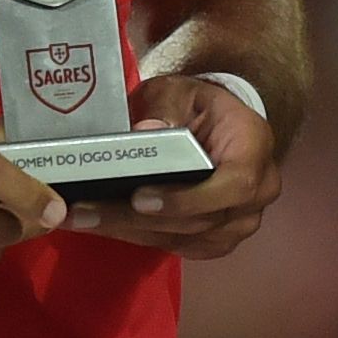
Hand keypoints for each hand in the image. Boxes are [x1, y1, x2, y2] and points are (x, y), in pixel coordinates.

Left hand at [64, 72, 284, 259]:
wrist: (216, 127)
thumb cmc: (199, 106)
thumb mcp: (181, 90)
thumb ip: (166, 106)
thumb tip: (146, 131)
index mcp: (255, 150)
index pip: (233, 185)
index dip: (187, 199)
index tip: (140, 198)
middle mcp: (256, 195)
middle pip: (198, 220)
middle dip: (136, 219)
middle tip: (84, 212)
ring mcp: (238, 224)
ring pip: (181, 238)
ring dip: (128, 231)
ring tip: (80, 219)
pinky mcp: (215, 241)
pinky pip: (175, 246)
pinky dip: (136, 237)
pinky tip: (101, 225)